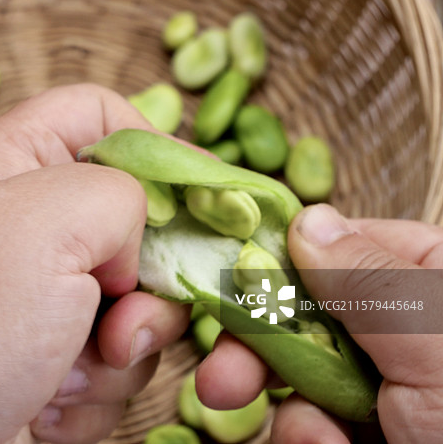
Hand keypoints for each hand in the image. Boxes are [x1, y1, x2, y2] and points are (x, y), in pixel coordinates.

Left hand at [0, 84, 188, 443]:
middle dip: (144, 283)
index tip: (198, 201)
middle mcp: (27, 221)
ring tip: (63, 376)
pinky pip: (113, 360)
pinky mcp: (49, 353)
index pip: (101, 114)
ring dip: (115, 352)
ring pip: (135, 302)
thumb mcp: (45, 222)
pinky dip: (91, 392)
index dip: (158, 145)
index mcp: (11, 161)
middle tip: (117, 323)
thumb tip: (133, 242)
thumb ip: (119, 193)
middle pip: (137, 221)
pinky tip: (42, 405)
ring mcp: (39, 291)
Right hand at [195, 203, 442, 442]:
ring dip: (297, 412)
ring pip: (302, 374)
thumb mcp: (436, 341)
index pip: (346, 244)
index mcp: (438, 283)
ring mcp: (389, 387)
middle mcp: (409, 330)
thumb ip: (368, 278)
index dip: (283, 261)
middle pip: (308, 312)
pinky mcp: (368, 433)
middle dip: (261, 348)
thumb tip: (306, 219)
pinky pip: (312, 423)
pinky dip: (311, 441)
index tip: (232, 281)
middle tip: (220, 380)